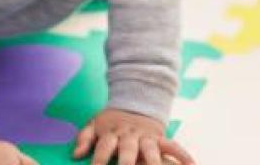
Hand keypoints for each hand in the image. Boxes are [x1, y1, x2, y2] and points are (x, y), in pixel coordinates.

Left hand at [73, 108, 194, 164]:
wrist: (136, 101)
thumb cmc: (112, 121)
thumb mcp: (95, 124)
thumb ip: (85, 138)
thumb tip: (75, 155)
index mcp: (112, 132)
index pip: (104, 147)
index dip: (98, 159)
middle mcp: (130, 135)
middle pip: (128, 149)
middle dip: (127, 163)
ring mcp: (147, 137)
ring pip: (151, 150)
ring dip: (154, 163)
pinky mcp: (161, 138)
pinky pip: (174, 147)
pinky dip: (183, 156)